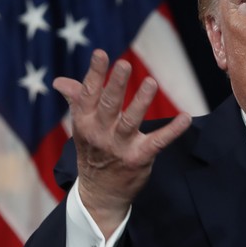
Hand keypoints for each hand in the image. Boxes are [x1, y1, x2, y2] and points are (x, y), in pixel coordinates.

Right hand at [53, 49, 191, 236]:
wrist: (100, 193)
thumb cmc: (94, 152)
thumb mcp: (82, 127)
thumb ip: (77, 100)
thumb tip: (59, 81)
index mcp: (84, 122)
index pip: (88, 94)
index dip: (94, 73)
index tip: (101, 53)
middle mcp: (100, 133)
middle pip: (108, 105)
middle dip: (116, 84)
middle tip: (124, 64)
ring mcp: (119, 147)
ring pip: (130, 121)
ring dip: (141, 102)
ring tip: (151, 82)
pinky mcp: (139, 158)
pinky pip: (158, 142)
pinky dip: (173, 130)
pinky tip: (186, 118)